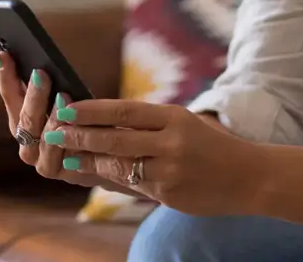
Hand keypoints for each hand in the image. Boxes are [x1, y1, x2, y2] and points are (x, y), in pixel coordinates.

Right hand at [0, 50, 140, 196]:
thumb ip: (57, 88)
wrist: (115, 158)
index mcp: (26, 120)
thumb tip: (45, 61)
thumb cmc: (91, 122)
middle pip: (23, 119)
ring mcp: (41, 160)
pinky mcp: (61, 173)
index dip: (5, 76)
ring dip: (50, 116)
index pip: (11, 96)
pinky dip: (64, 140)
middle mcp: (28, 142)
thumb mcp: (74, 101)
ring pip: (39, 138)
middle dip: (31, 95)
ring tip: (63, 96)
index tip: (3, 54)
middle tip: (41, 73)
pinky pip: (57, 157)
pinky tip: (74, 125)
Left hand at [45, 99, 263, 216]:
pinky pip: (132, 186)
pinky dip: (111, 179)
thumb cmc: (211, 146)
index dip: (92, 109)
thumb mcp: (184, 124)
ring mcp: (170, 170)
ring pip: (119, 165)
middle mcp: (172, 142)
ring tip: (66, 157)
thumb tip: (101, 123)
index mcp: (175, 117)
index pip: (125, 109)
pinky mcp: (169, 194)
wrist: (249, 177)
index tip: (67, 108)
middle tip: (54, 133)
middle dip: (80, 136)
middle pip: (115, 138)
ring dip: (88, 162)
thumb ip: (148, 125)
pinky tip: (93, 174)